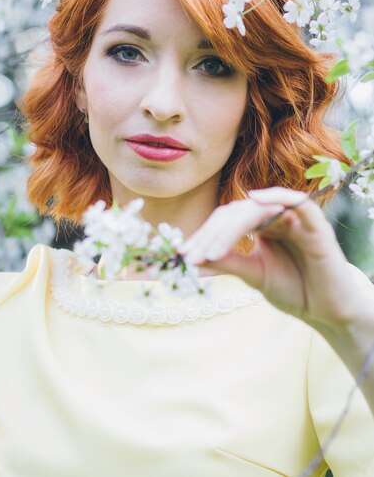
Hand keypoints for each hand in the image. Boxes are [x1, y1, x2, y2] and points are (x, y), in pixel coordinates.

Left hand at [182, 187, 361, 328]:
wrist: (327, 313)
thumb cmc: (294, 291)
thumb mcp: (253, 274)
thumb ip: (227, 261)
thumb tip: (190, 257)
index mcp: (262, 226)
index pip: (227, 220)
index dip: (204, 235)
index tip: (183, 254)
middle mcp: (276, 217)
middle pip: (237, 213)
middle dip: (211, 234)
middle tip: (191, 255)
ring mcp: (296, 219)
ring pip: (258, 208)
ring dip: (231, 227)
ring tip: (211, 251)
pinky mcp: (316, 224)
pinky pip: (297, 201)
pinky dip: (276, 197)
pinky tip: (254, 201)